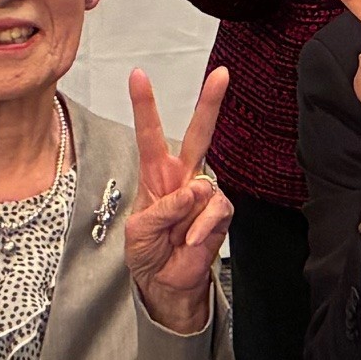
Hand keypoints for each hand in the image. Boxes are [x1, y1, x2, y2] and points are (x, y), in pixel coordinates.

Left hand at [123, 67, 231, 333]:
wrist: (167, 284)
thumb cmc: (148, 253)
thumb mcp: (138, 230)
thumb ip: (162, 208)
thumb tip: (195, 191)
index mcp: (155, 175)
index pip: (149, 134)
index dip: (145, 105)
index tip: (138, 75)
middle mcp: (182, 177)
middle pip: (198, 134)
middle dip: (210, 103)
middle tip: (222, 75)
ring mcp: (204, 194)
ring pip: (206, 183)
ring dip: (186, 215)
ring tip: (176, 238)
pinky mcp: (220, 213)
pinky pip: (215, 210)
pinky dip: (201, 228)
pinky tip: (190, 242)